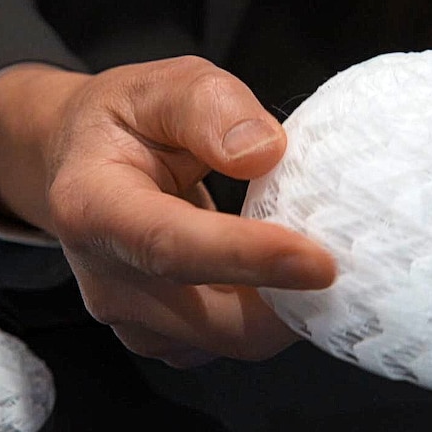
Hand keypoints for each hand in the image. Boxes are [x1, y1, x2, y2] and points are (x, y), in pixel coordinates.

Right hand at [0, 57, 334, 365]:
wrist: (82, 162)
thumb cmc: (127, 120)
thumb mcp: (164, 86)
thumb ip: (211, 107)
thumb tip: (265, 152)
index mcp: (94, 207)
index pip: (174, 247)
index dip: (250, 258)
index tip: (320, 262)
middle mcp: (106, 278)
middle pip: (214, 320)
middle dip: (290, 304)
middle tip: (349, 262)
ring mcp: (129, 316)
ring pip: (228, 342)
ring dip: (284, 313)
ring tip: (313, 259)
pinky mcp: (157, 335)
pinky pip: (225, 344)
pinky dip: (265, 319)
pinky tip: (280, 277)